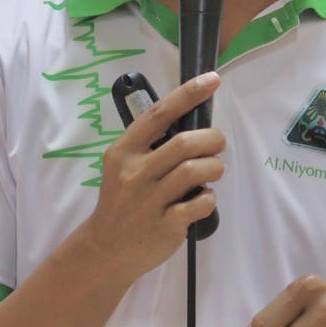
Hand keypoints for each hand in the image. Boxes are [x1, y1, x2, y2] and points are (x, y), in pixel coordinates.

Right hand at [83, 72, 224, 278]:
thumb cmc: (121, 201)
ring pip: (196, 170)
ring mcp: (150, 200)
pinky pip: (200, 203)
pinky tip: (202, 198)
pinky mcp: (165, 224)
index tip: (212, 79)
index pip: (159, 114)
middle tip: (217, 145)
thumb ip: (149, 147)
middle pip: (186, 143)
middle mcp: (135, 172)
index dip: (188, 94)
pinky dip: (209, 198)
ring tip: (212, 172)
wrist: (107, 247)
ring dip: (215, 168)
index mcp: (123, 151)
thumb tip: (191, 123)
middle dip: (213, 140)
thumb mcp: (122, 167)